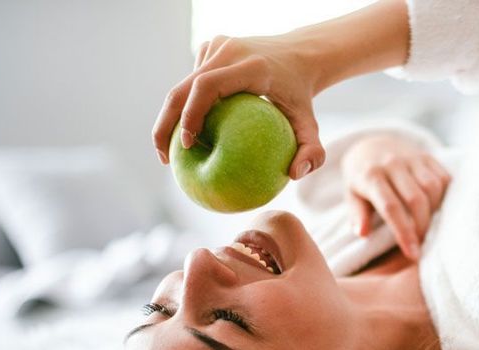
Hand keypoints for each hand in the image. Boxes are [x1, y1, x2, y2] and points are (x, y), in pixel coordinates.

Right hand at [152, 34, 325, 180]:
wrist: (297, 55)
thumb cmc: (301, 96)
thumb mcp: (310, 124)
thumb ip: (312, 151)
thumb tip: (294, 175)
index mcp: (251, 66)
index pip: (207, 87)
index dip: (190, 115)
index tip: (187, 146)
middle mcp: (229, 51)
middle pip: (184, 87)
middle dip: (166, 123)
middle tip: (165, 158)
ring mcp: (217, 46)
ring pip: (183, 85)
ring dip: (172, 117)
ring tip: (170, 152)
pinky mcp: (210, 47)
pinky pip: (191, 81)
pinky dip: (184, 106)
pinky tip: (186, 135)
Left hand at [340, 134, 451, 259]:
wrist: (371, 144)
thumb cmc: (361, 178)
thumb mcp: (351, 194)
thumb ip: (357, 214)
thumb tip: (362, 233)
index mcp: (370, 176)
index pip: (390, 208)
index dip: (404, 233)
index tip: (412, 254)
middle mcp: (392, 164)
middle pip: (416, 200)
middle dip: (422, 226)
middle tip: (421, 242)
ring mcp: (411, 157)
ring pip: (433, 188)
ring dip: (434, 211)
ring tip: (426, 223)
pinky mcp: (427, 156)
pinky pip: (443, 177)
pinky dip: (444, 196)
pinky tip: (435, 207)